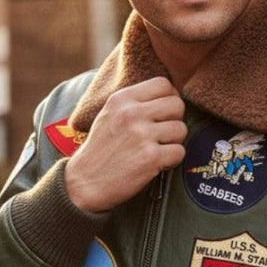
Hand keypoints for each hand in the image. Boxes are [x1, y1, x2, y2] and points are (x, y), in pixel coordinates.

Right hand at [65, 77, 186, 211]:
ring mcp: (142, 135)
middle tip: (162, 133)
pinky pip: (179, 152)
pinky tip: (157, 162)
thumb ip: (134, 102)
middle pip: (177, 104)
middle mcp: (131, 114)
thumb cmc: (101, 149)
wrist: (85, 182)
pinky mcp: (150, 157)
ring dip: (174, 142)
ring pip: (181, 129)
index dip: (170, 97)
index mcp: (121, 99)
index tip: (164, 112)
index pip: (163, 84)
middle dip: (175, 120)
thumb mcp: (109, 114)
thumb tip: (170, 94)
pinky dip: (172, 160)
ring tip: (156, 149)